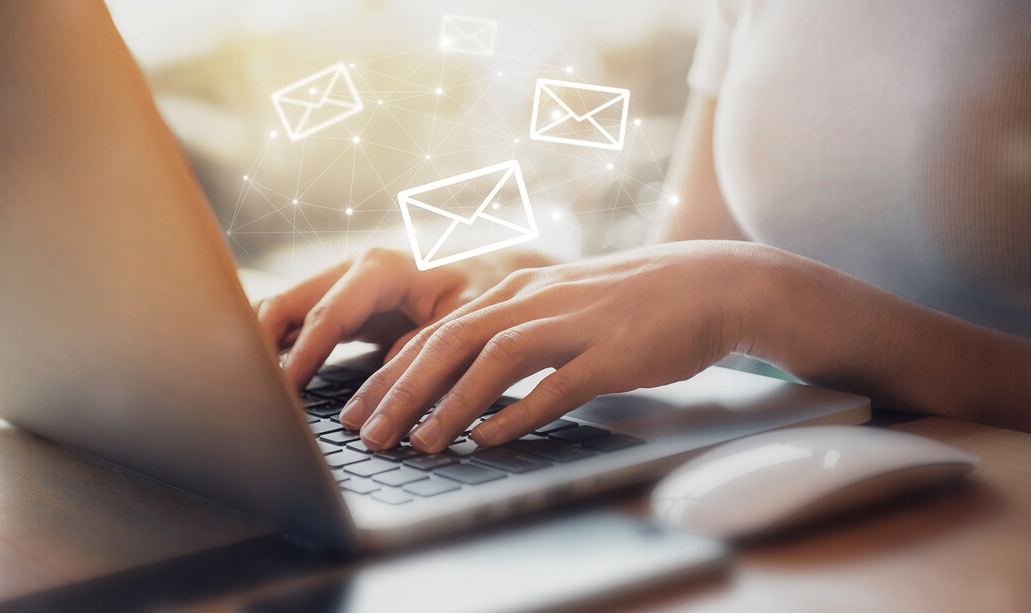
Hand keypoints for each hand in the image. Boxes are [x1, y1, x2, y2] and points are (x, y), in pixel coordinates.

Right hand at [254, 247, 555, 389]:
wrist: (493, 271)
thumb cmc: (484, 291)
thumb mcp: (467, 318)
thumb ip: (428, 346)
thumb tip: (389, 387)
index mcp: (382, 267)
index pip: (328, 313)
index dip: (304, 354)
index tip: (285, 389)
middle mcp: (353, 269)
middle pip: (288, 303)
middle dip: (262, 344)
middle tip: (251, 389)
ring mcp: (342, 284)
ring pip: (284, 309)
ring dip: (263, 345)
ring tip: (250, 388)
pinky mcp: (341, 303)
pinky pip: (296, 321)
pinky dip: (278, 346)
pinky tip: (268, 380)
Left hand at [341, 241, 754, 451]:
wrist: (706, 285)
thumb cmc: (628, 303)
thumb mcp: (558, 304)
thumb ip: (512, 332)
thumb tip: (463, 382)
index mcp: (516, 288)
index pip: (437, 329)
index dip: (391, 371)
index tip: (357, 409)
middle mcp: (534, 299)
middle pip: (450, 341)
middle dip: (401, 389)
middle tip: (367, 432)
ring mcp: (573, 324)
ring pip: (494, 359)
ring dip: (449, 403)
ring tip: (418, 442)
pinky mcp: (610, 353)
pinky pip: (555, 385)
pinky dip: (516, 413)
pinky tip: (487, 438)